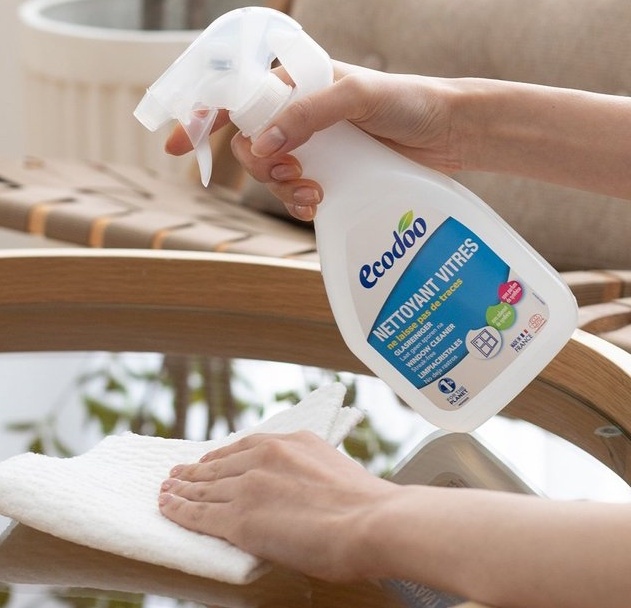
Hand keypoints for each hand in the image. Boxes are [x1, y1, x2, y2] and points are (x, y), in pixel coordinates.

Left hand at [159, 430, 394, 581]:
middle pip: (219, 464)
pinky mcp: (238, 518)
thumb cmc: (365, 505)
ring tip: (167, 488)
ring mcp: (248, 486)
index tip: (210, 459)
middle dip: (196, 469)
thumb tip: (298, 491)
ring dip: (182, 487)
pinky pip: (198, 513)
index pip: (245, 447)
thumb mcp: (333, 470)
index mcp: (290, 443)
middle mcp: (265, 457)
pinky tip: (167, 506)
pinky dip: (178, 509)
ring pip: (204, 486)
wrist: (370, 522)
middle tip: (179, 472)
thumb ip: (306, 473)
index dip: (222, 455)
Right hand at [166, 61, 461, 220]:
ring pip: (272, 174)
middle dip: (259, 166)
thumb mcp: (359, 96)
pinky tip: (315, 206)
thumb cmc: (409, 101)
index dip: (201, 118)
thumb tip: (263, 142)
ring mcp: (313, 146)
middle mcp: (299, 115)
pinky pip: (296, 192)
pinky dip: (297, 203)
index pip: (236, 96)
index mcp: (297, 84)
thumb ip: (310, 113)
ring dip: (280, 190)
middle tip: (289, 175)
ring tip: (310, 196)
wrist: (448, 132)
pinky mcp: (329, 173)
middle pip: (250, 145)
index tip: (174, 145)